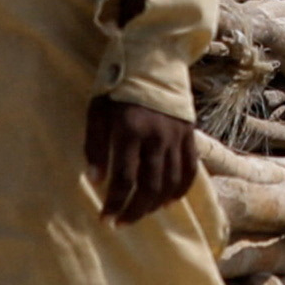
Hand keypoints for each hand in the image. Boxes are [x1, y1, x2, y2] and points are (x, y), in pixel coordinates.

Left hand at [86, 95, 196, 225]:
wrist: (154, 61)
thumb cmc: (117, 88)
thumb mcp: (97, 112)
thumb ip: (95, 147)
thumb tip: (95, 181)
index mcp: (130, 130)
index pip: (124, 178)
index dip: (115, 203)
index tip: (106, 219)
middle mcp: (157, 137)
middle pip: (150, 186)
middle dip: (135, 210)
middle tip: (121, 223)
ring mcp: (176, 137)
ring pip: (170, 182)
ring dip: (155, 204)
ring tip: (141, 214)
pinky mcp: (189, 135)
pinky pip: (189, 169)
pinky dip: (180, 189)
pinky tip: (169, 202)